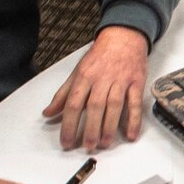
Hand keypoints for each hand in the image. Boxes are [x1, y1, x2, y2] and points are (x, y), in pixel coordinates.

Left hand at [43, 25, 148, 150]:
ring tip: (105, 143)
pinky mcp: (136, 82)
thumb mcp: (77, 72)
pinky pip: (135, 103)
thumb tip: (48, 112)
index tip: (67, 141)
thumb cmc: (100, 56)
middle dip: (90, 129)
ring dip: (110, 127)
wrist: (123, 37)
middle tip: (88, 146)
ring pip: (114, 106)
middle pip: (94, 106)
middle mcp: (102, 79)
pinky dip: (134, 119)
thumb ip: (63, 95)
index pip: (74, 103)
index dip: (69, 125)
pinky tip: (130, 134)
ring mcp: (120, 80)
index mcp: (84, 76)